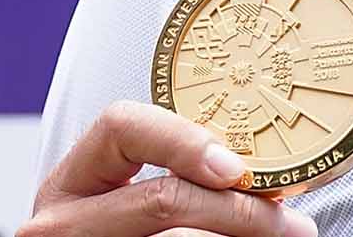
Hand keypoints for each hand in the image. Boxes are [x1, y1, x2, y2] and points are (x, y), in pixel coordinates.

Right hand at [20, 102, 315, 236]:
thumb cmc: (141, 232)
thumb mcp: (141, 201)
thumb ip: (185, 178)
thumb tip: (273, 182)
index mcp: (73, 181)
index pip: (121, 126)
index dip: (183, 139)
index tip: (236, 167)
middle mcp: (61, 223)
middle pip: (163, 197)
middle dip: (238, 209)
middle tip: (291, 223)